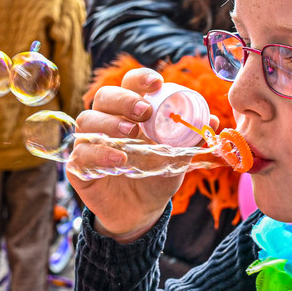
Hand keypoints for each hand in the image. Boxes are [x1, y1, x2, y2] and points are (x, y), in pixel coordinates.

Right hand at [68, 68, 199, 241]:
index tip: (157, 84)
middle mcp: (106, 122)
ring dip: (109, 123)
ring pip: (87, 120)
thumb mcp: (177, 158)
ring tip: (130, 135)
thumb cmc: (156, 176)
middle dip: (124, 100)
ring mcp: (89, 143)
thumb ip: (190, 139)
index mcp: (130, 112)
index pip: (129, 84)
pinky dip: (100, 154)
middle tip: (145, 112)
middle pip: (105, 97)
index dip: (140, 79)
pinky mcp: (78, 167)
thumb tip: (213, 119)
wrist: (141, 212)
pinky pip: (80, 154)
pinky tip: (120, 161)